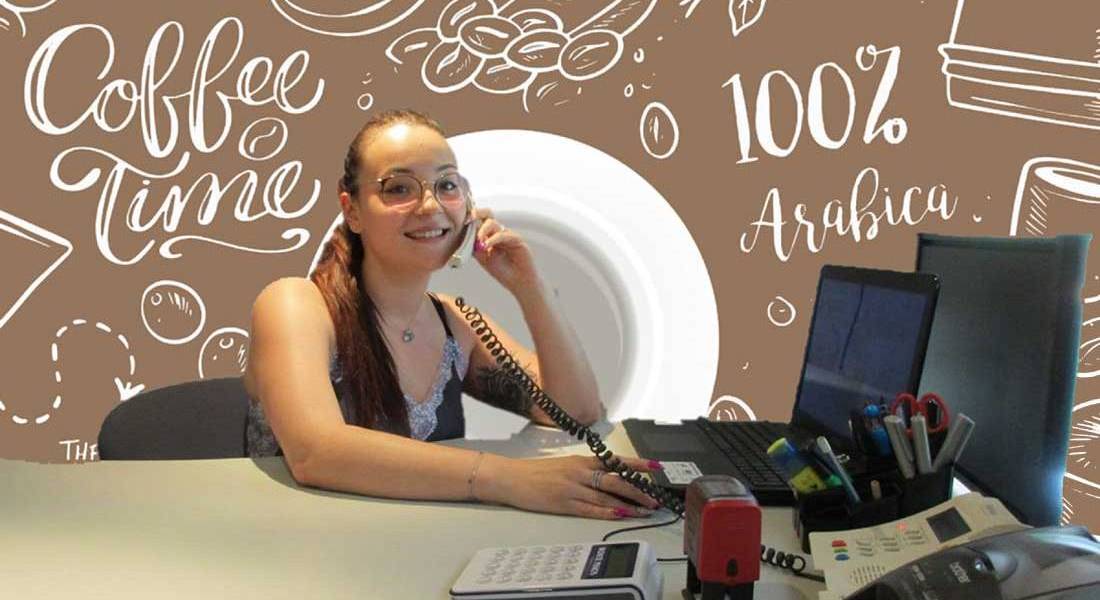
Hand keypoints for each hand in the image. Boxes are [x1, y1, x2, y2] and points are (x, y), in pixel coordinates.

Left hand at [470, 207, 539, 294]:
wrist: (518, 281)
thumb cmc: (502, 270)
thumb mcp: (482, 257)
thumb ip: (474, 246)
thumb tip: (465, 236)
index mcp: (488, 235)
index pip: (479, 220)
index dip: (470, 218)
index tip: (461, 221)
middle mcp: (497, 232)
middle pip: (487, 214)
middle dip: (477, 213)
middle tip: (470, 218)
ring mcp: (506, 234)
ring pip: (492, 223)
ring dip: (483, 230)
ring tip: (478, 240)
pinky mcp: (516, 238)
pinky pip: (502, 235)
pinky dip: (492, 239)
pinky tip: (486, 245)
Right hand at [481, 454, 664, 519]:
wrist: (512, 478)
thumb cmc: (536, 472)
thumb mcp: (565, 465)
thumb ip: (586, 469)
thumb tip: (609, 476)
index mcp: (581, 461)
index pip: (615, 461)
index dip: (637, 464)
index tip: (655, 467)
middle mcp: (580, 472)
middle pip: (616, 480)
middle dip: (639, 490)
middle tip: (655, 498)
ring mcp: (572, 488)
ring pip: (607, 495)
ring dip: (629, 504)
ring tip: (645, 511)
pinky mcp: (564, 504)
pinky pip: (591, 509)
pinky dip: (607, 512)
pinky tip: (621, 515)